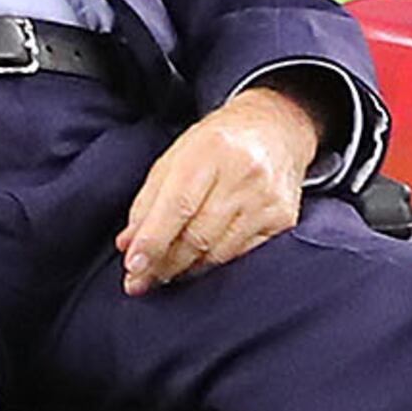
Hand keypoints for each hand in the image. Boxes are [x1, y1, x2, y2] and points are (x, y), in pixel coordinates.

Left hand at [115, 83, 321, 293]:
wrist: (275, 129)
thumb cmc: (217, 144)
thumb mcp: (176, 158)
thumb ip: (149, 201)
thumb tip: (128, 245)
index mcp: (210, 150)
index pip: (177, 205)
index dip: (153, 240)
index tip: (133, 267)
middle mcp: (243, 174)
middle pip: (197, 235)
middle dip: (164, 263)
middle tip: (140, 281)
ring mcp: (266, 199)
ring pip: (218, 253)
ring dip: (186, 270)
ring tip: (166, 273)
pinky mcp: (282, 220)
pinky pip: (242, 257)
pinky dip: (214, 266)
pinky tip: (198, 264)